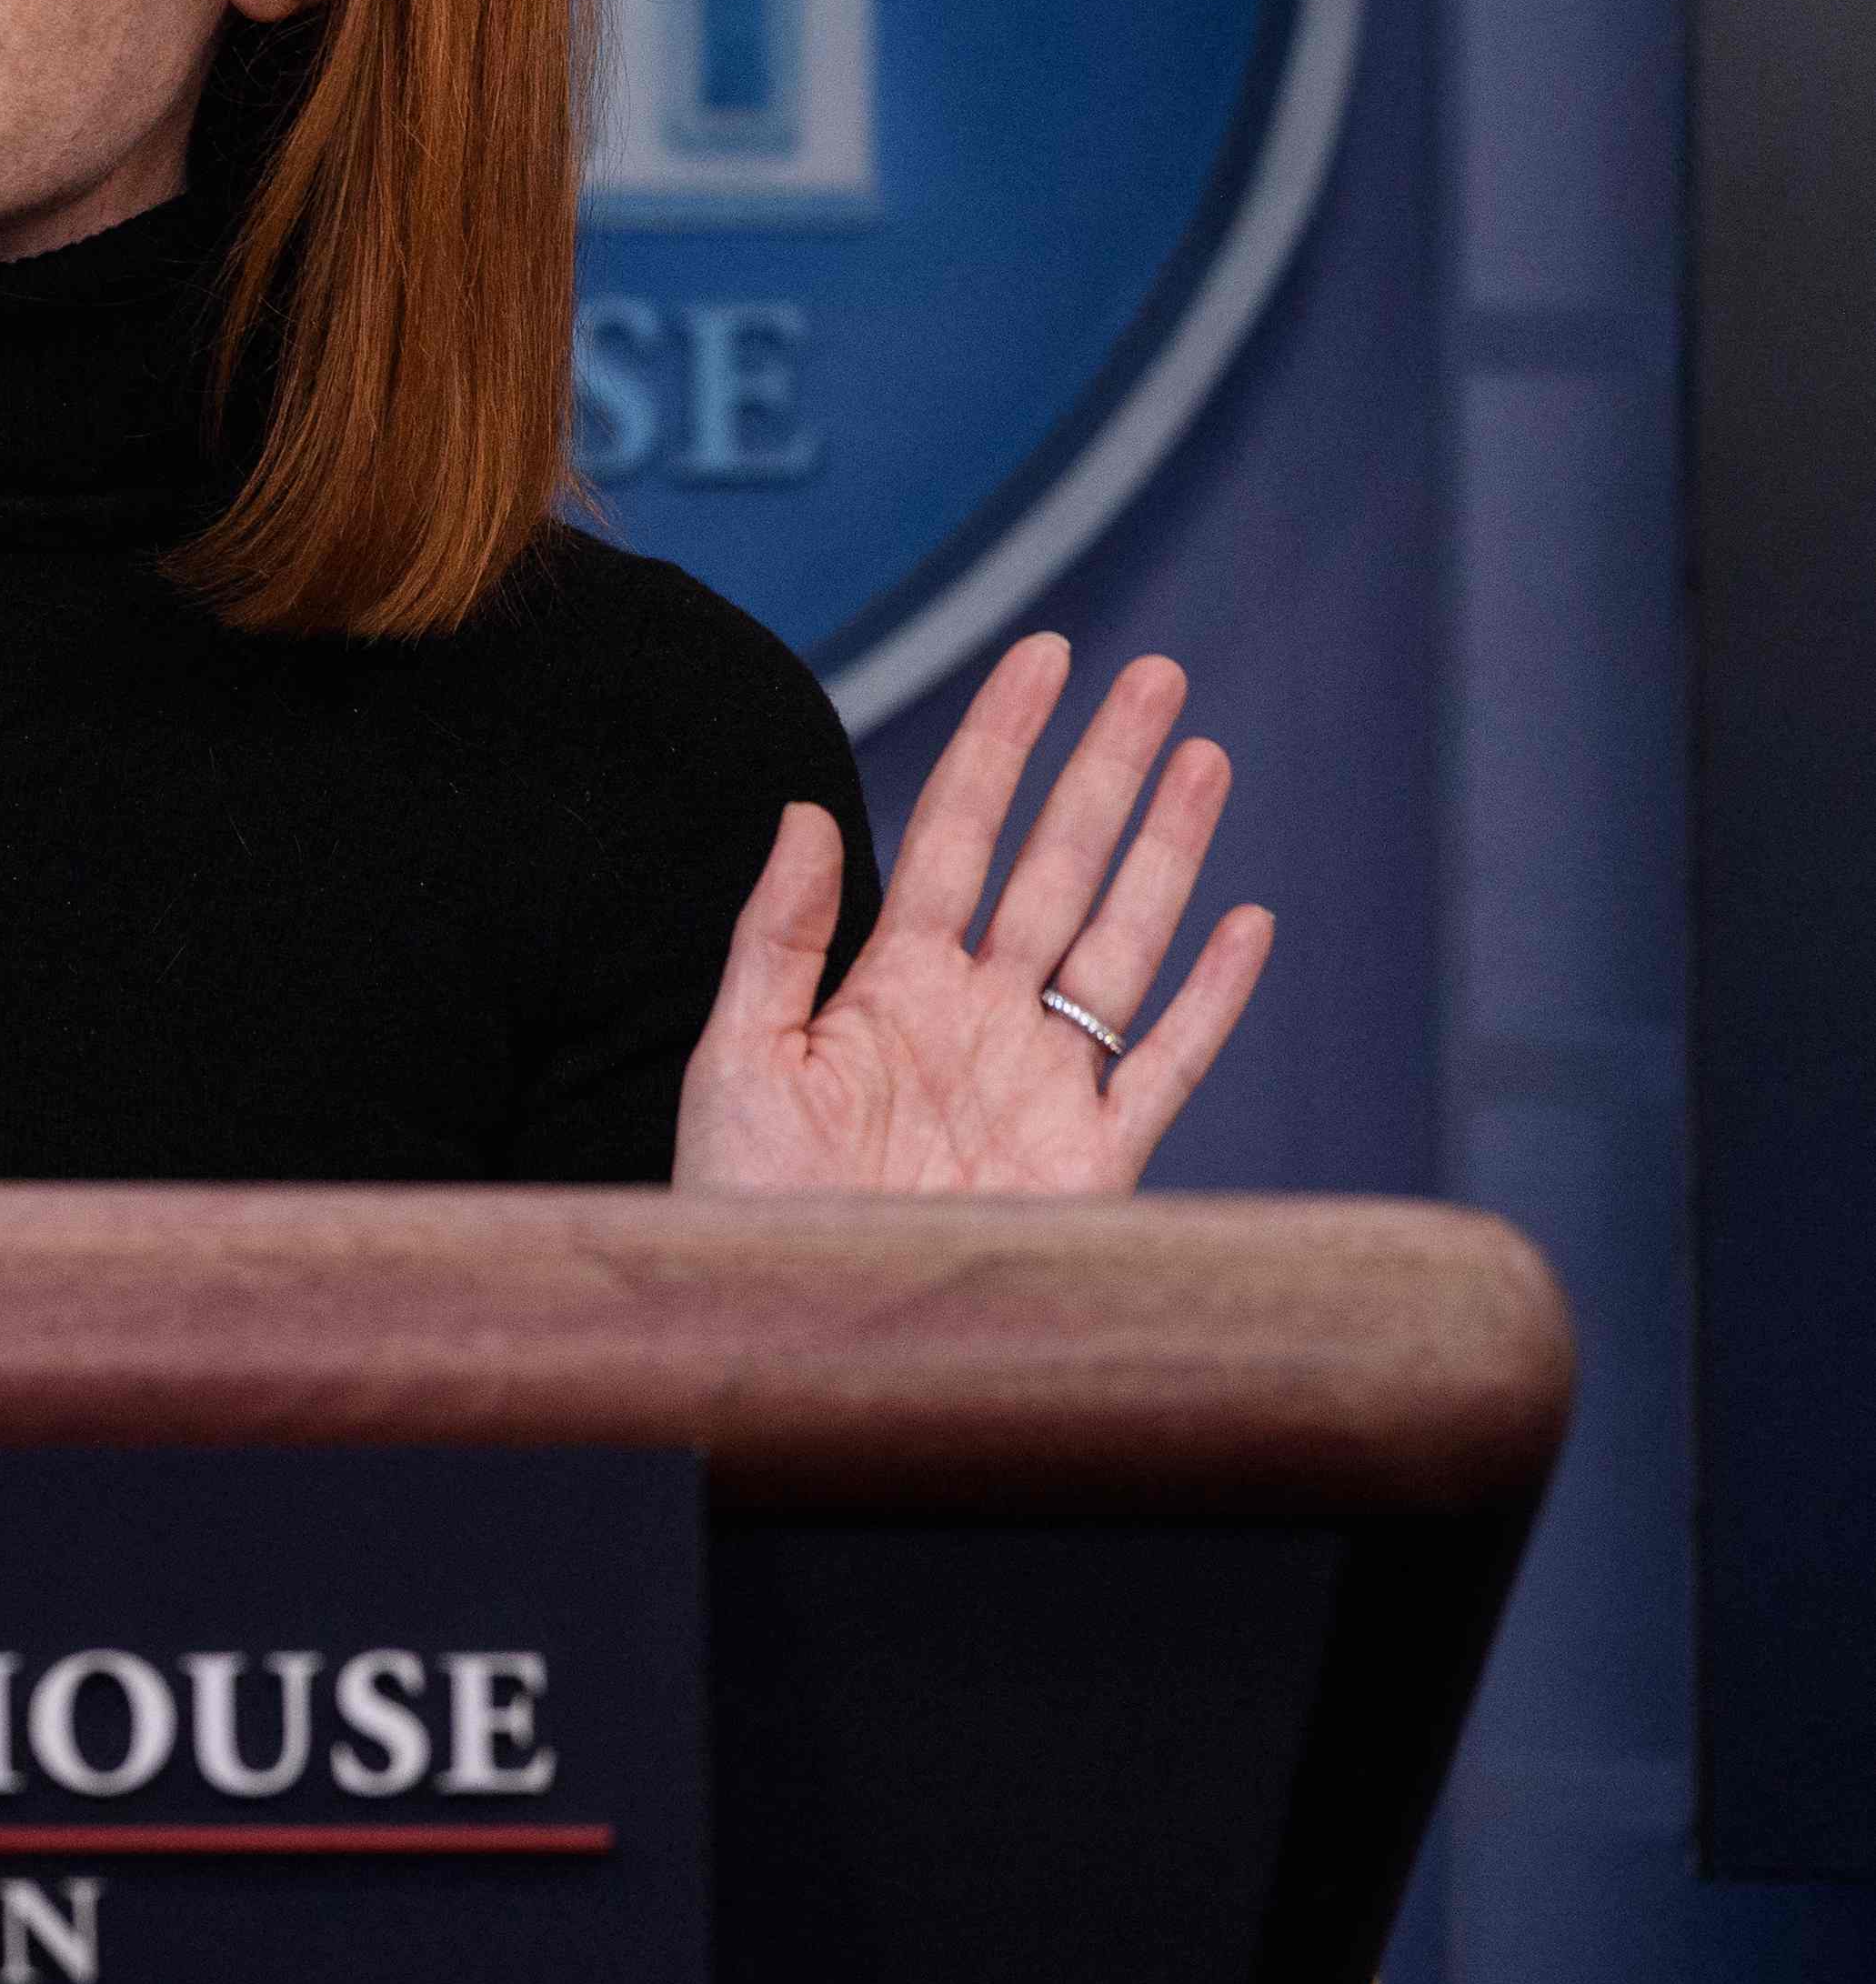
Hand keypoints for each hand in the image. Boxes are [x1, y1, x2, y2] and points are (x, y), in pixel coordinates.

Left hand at [672, 632, 1271, 1192]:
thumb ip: (777, 933)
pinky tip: (1245, 925)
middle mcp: (979, 1016)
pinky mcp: (1090, 1164)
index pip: (958, 831)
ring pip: (1123, 940)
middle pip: (1058, 864)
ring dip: (1169, 851)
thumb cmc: (743, 1203)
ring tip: (1206, 756)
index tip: (1043, 657)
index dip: (1001, 742)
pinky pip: (1163, 1067)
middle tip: (1155, 675)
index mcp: (892, 981)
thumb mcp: (739, 1053)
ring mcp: (1040, 1082)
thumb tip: (809, 810)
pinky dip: (1210, 1000)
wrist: (789, 1326)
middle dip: (1107, 770)